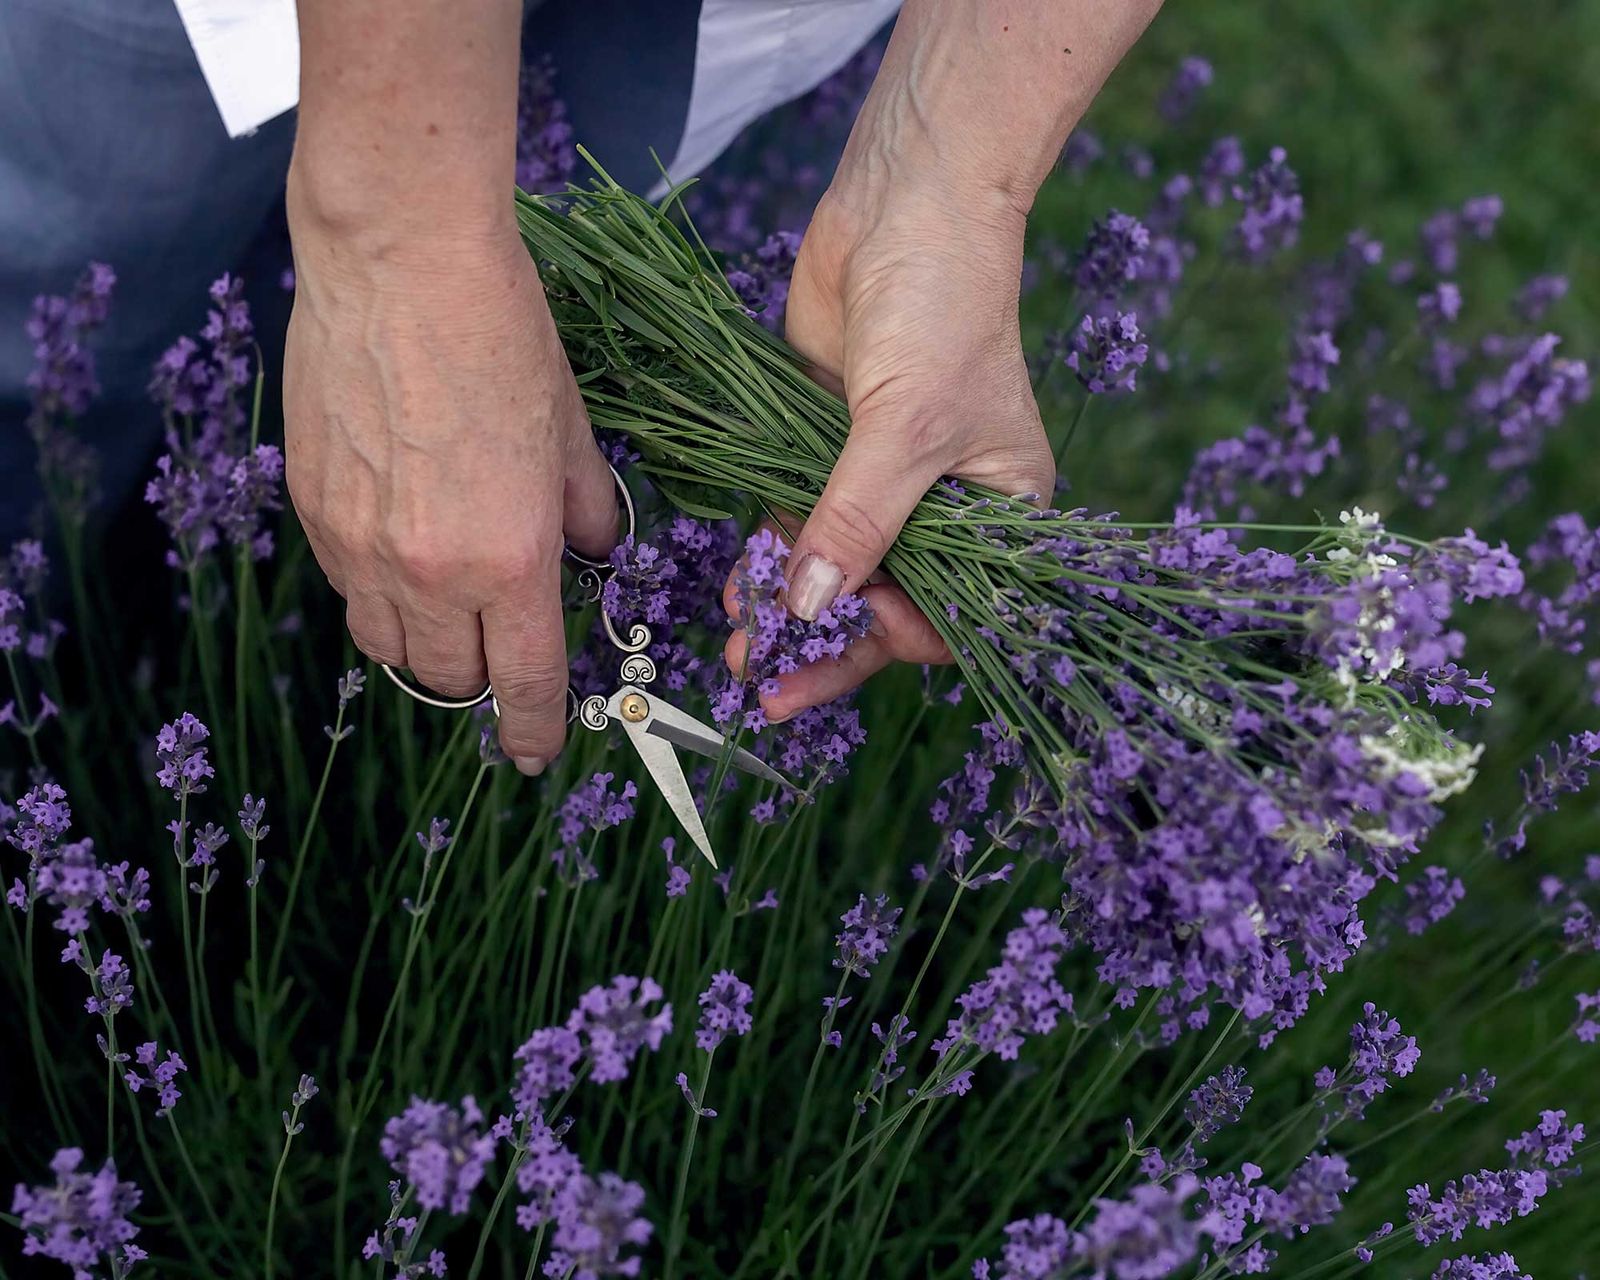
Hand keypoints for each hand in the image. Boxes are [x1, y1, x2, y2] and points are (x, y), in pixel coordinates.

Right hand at [284, 216, 616, 773]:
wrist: (399, 262)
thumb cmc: (503, 337)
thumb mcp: (572, 431)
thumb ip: (587, 510)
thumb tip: (594, 552)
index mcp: (509, 558)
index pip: (524, 680)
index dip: (533, 728)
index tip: (535, 752)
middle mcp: (428, 570)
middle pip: (446, 678)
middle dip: (479, 680)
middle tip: (501, 648)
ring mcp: (358, 544)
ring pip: (386, 645)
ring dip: (424, 644)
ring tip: (450, 604)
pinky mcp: (312, 508)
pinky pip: (347, 588)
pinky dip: (379, 593)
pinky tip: (403, 548)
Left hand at [723, 181, 1054, 717]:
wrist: (905, 201)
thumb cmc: (943, 311)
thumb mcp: (907, 427)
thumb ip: (856, 522)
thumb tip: (806, 607)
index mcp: (1000, 512)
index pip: (955, 608)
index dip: (898, 634)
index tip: (845, 634)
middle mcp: (943, 506)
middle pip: (886, 601)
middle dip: (827, 646)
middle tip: (767, 689)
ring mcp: (879, 477)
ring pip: (832, 567)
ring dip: (786, 610)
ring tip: (738, 653)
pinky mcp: (826, 446)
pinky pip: (795, 519)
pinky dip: (767, 555)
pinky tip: (736, 592)